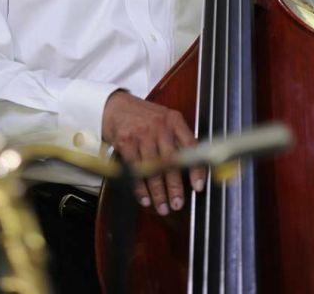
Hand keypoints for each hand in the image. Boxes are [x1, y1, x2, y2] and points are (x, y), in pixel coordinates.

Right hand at [102, 90, 205, 214]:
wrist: (115, 106)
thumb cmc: (144, 117)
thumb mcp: (165, 120)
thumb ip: (178, 138)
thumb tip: (193, 167)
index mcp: (174, 120)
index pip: (190, 145)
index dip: (196, 168)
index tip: (198, 187)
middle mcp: (159, 126)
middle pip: (171, 161)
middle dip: (175, 187)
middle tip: (178, 204)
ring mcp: (141, 134)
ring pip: (152, 169)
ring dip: (158, 192)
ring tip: (162, 207)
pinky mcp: (126, 142)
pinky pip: (135, 170)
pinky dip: (139, 187)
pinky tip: (144, 199)